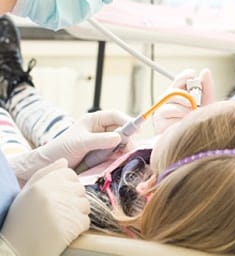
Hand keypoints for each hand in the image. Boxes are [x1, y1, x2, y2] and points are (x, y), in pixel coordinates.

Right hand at [1, 159, 89, 255]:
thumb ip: (47, 173)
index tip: (59, 197)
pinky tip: (64, 232)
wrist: (15, 252)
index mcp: (44, 182)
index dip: (67, 186)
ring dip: (77, 214)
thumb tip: (65, 161)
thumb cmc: (21, 222)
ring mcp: (67, 207)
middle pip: (80, 189)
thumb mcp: (27, 192)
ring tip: (60, 222)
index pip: (70, 174)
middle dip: (73, 200)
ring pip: (85, 205)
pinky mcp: (74, 224)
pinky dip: (78, 228)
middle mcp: (56, 191)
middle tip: (58, 212)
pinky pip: (86, 221)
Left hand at [10, 110, 130, 180]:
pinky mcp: (102, 154)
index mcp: (94, 120)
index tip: (137, 129)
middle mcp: (100, 129)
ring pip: (120, 142)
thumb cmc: (62, 148)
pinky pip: (115, 152)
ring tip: (127, 155)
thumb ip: (100, 140)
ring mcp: (101, 142)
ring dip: (124, 147)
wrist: (49, 165)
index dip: (127, 120)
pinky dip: (120, 156)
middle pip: (120, 129)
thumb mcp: (81, 142)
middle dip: (127, 137)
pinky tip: (122, 160)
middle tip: (132, 147)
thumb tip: (119, 137)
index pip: (115, 116)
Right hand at [153, 68, 214, 133]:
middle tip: (195, 96)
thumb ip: (206, 87)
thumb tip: (205, 71)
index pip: (180, 80)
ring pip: (171, 97)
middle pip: (174, 88)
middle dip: (185, 90)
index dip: (185, 76)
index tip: (192, 74)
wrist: (194, 140)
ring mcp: (163, 109)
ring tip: (193, 109)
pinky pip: (166, 109)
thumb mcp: (206, 103)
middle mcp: (170, 100)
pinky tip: (186, 117)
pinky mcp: (159, 120)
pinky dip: (179, 111)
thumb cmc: (198, 122)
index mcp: (181, 94)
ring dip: (184, 102)